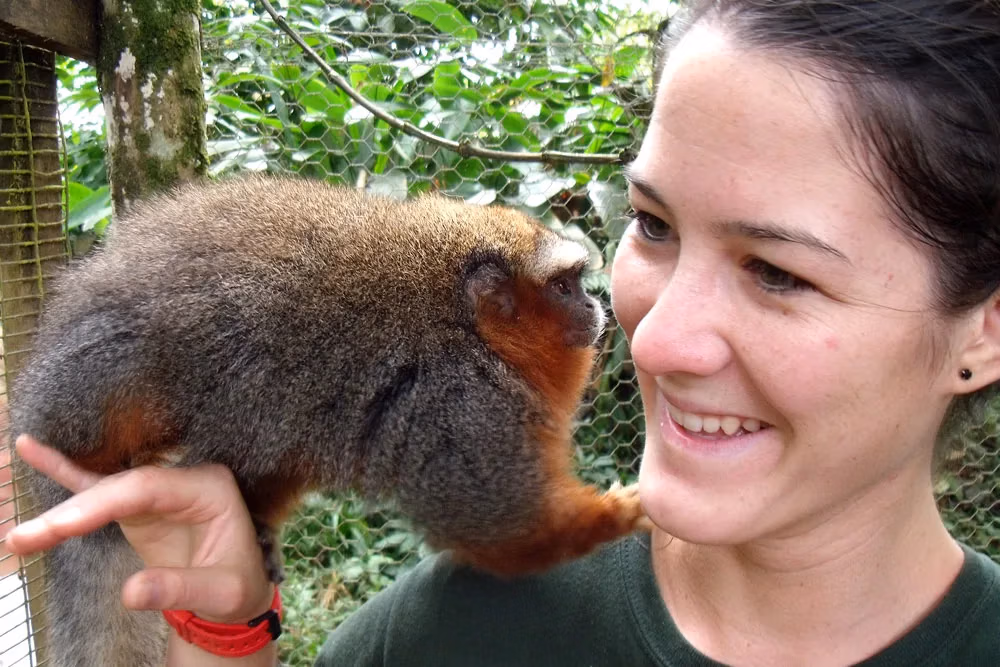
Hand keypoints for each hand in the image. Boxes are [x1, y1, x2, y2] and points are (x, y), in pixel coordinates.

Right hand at [4, 436, 272, 622]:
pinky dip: (66, 472)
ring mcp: (160, 488)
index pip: (147, 487)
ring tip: (19, 534)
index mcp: (209, 488)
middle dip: (71, 514)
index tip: (61, 527)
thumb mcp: (222, 593)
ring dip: (62, 512)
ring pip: (103, 490)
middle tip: (23, 538)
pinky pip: (100, 486)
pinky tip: (31, 449)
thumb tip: (130, 593)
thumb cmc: (237, 586)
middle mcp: (183, 479)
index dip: (101, 503)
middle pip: (119, 487)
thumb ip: (180, 588)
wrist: (239, 592)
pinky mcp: (139, 504)